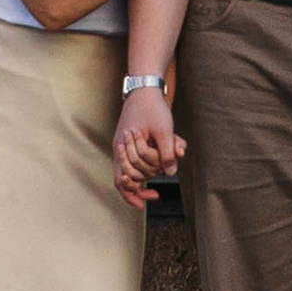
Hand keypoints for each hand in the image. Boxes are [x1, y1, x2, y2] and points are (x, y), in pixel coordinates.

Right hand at [113, 89, 184, 207]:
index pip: (122, 180)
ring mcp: (126, 144)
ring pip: (137, 167)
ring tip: (170, 158)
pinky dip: (152, 160)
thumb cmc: (152, 107)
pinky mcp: (133, 140)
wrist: (145, 87)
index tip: (143, 204)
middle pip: (132, 176)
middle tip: (159, 185)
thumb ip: (167, 153)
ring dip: (153, 167)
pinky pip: (139, 157)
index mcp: (123, 147)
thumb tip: (170, 173)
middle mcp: (121, 148)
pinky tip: (164, 159)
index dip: (131, 195)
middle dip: (147, 179)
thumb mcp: (164, 130)